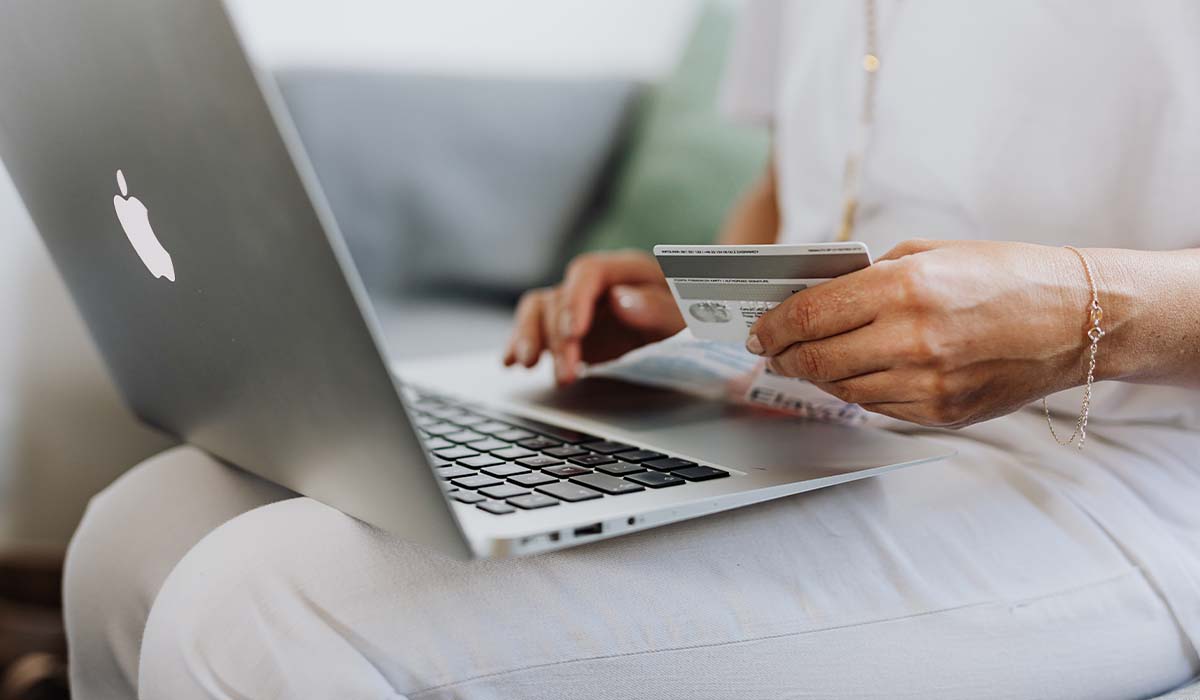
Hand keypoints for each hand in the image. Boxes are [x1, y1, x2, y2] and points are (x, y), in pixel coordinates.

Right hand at [503, 250, 684, 384]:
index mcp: (626, 270)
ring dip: (530, 338)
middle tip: (568, 374)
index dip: (576, 299)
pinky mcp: (566, 330)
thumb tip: (622, 301)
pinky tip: (510, 362)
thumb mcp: (687, 316)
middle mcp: (595, 284)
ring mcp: (577, 306)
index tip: (574, 332)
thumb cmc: (692, 318)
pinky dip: (520, 344)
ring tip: (526, 366)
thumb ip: (659, 308)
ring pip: (538, 310)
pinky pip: (535, 329)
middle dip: (558, 338)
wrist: (691, 330)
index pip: (588, 271)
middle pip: (560, 297)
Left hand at [747, 239, 1092, 427]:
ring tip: (805, 361)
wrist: (1077, 318)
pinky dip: (855, 390)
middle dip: (782, 355)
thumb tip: (813, 296)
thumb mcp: (931, 253)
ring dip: (815, 375)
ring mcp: (928, 384)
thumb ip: (869, 276)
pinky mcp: (942, 414)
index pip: (811, 314)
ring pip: (841, 388)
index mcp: (906, 288)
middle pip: (815, 359)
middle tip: (770, 351)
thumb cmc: (1005, 275)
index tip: (758, 329)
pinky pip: (877, 406)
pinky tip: (852, 374)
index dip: (773, 325)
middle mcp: (913, 340)